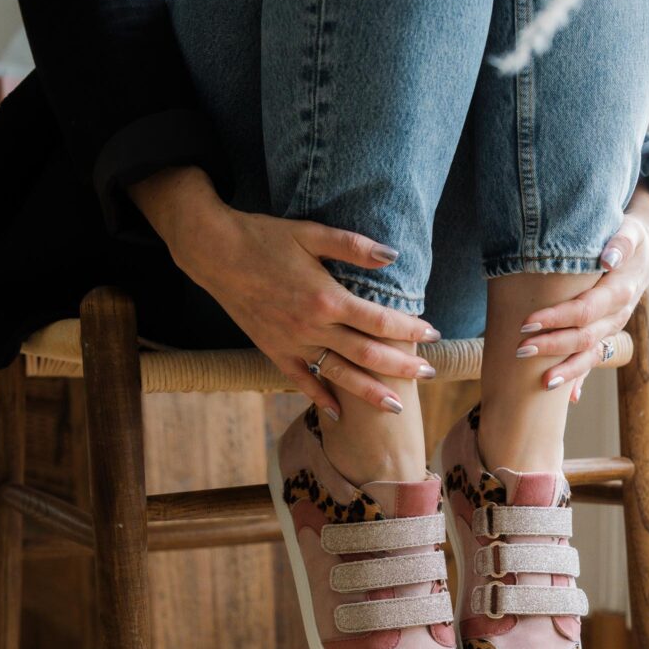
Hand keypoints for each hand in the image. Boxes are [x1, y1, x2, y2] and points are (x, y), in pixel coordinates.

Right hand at [128, 167, 439, 416]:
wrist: (215, 252)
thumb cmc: (264, 238)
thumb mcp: (311, 233)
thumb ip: (354, 246)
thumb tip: (393, 256)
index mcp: (325, 297)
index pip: (379, 320)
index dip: (409, 328)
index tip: (433, 333)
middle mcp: (311, 327)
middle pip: (367, 355)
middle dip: (402, 366)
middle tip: (430, 374)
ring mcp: (291, 343)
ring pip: (339, 376)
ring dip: (370, 393)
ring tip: (398, 406)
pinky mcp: (273, 351)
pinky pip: (301, 381)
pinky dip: (321, 399)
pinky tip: (339, 414)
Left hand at [517, 180, 648, 400]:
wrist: (647, 248)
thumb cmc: (629, 236)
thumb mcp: (630, 230)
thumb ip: (621, 242)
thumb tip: (609, 258)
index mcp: (619, 292)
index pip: (585, 310)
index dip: (557, 318)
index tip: (528, 322)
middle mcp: (618, 315)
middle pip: (585, 337)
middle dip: (553, 346)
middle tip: (521, 350)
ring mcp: (613, 328)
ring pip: (591, 355)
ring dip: (567, 371)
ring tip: (542, 384)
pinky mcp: (607, 334)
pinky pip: (594, 360)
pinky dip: (582, 379)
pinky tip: (569, 399)